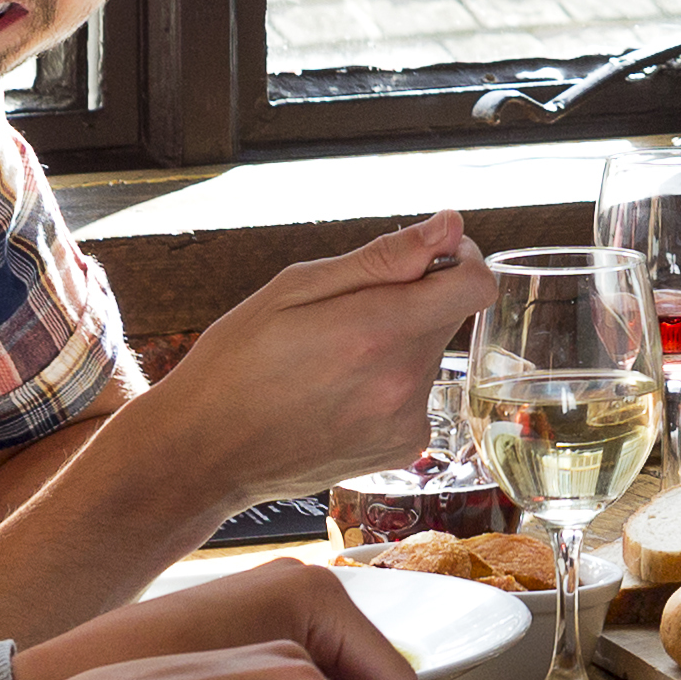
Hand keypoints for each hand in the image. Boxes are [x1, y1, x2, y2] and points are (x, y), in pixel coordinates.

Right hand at [136, 214, 491, 504]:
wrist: (204, 453)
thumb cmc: (237, 362)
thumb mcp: (295, 289)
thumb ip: (383, 259)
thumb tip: (449, 226)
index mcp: (379, 330)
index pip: (476, 285)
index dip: (460, 260)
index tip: (429, 258)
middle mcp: (404, 380)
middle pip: (447, 318)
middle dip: (412, 302)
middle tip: (344, 316)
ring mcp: (406, 421)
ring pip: (427, 357)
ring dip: (395, 347)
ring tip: (327, 364)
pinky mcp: (402, 449)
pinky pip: (414, 397)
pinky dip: (386, 388)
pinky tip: (335, 397)